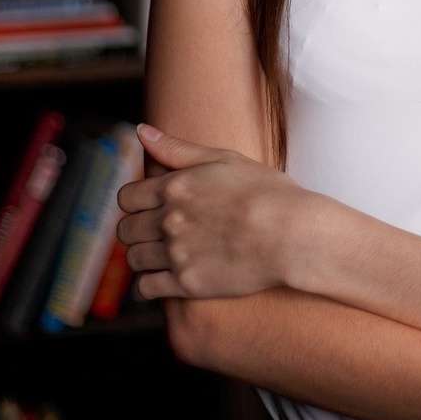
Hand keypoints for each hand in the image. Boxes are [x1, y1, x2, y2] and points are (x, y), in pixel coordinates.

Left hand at [116, 123, 316, 300]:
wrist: (294, 233)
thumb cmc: (268, 191)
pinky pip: (147, 288)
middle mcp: (168, 220)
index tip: (148, 207)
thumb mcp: (225, 159)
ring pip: (133, 259)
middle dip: (136, 230)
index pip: (126, 197)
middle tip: (155, 232)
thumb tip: (141, 130)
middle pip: (126, 230)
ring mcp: (176, 253)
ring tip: (160, 255)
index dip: (135, 202)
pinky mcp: (187, 283)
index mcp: (174, 186)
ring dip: (142, 256)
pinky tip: (162, 279)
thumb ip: (178, 148)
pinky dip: (149, 285)